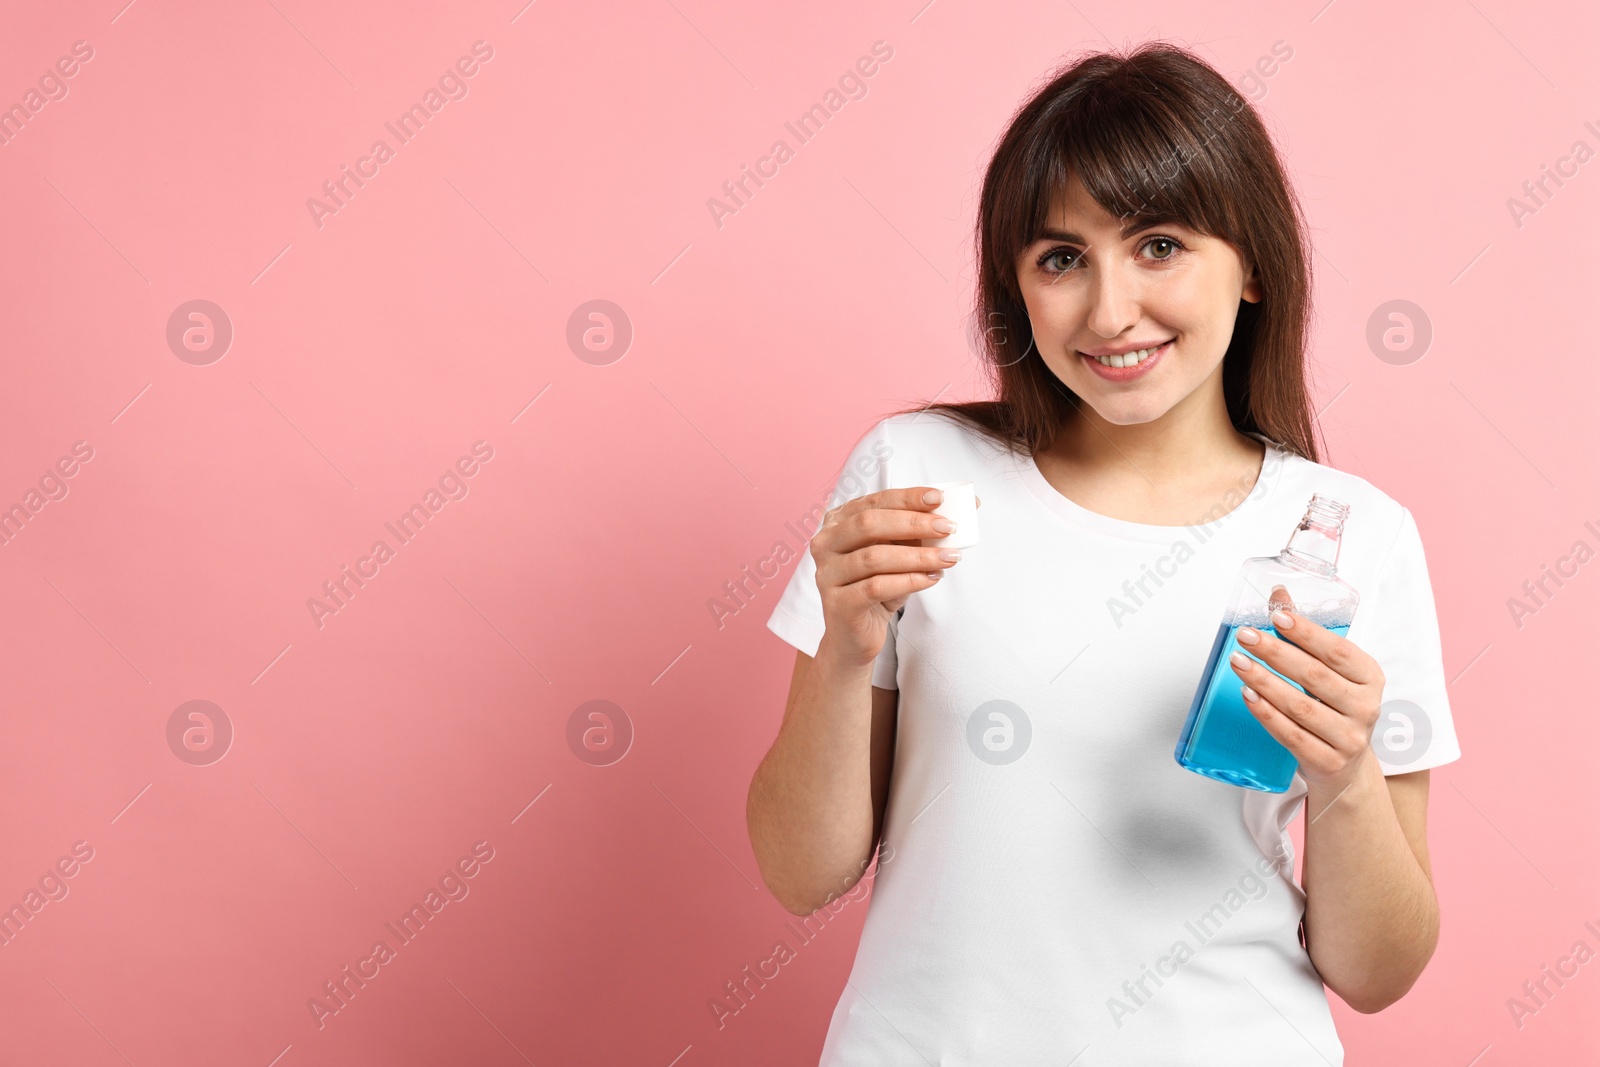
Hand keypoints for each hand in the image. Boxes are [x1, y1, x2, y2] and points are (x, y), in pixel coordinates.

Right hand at [812, 489, 979, 668]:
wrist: (856, 636)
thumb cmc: (877, 587)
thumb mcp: (898, 554)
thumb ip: (920, 531)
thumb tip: (966, 505)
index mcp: (838, 522)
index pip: (873, 501)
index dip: (906, 497)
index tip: (938, 498)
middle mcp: (826, 544)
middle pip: (868, 524)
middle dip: (913, 523)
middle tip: (948, 527)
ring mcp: (827, 575)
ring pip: (874, 557)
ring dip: (918, 556)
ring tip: (948, 558)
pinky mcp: (838, 604)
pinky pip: (876, 587)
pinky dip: (909, 581)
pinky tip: (931, 579)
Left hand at [1229, 585, 1384, 794]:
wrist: (1346, 766)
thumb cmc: (1334, 708)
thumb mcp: (1329, 671)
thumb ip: (1305, 634)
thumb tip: (1280, 594)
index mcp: (1369, 677)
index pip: (1338, 651)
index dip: (1307, 633)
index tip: (1277, 616)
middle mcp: (1365, 707)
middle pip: (1315, 676)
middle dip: (1276, 653)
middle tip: (1246, 636)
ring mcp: (1348, 738)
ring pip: (1300, 707)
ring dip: (1264, 682)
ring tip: (1238, 662)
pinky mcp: (1327, 762)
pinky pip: (1291, 735)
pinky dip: (1267, 714)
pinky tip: (1248, 695)